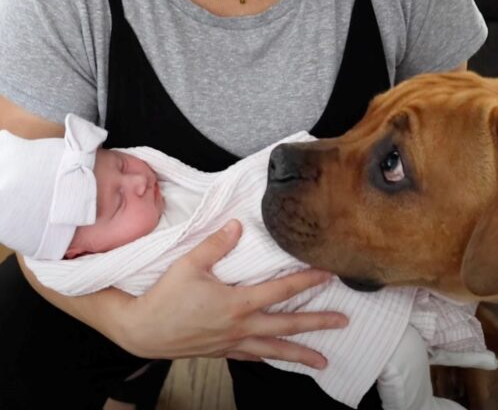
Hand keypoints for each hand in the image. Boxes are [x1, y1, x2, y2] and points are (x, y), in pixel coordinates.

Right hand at [121, 219, 347, 368]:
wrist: (144, 330)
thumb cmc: (166, 297)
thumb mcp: (189, 264)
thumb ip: (216, 244)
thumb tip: (237, 225)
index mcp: (237, 302)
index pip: (281, 289)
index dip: (307, 281)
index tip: (329, 275)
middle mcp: (241, 325)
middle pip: (287, 324)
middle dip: (317, 323)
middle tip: (343, 322)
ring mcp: (232, 342)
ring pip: (274, 349)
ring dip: (300, 354)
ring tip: (323, 362)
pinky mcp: (221, 352)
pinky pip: (252, 357)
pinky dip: (268, 357)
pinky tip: (275, 358)